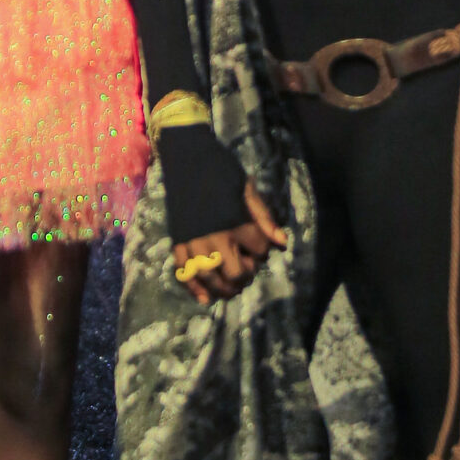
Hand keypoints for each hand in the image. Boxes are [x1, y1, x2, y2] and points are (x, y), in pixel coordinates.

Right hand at [171, 182, 287, 305]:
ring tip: (231, 289)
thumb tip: (282, 243)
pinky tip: (205, 299)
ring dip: (222, 289)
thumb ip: (264, 218)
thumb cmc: (221, 172)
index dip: (262, 251)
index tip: (258, 246)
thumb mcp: (247, 190)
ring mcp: (193, 241)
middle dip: (244, 275)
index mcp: (235, 222)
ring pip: (210, 278)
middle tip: (246, 271)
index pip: (258, 249)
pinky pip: (184, 272)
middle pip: (235, 272)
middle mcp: (215, 236)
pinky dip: (194, 289)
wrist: (187, 160)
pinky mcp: (178, 242)